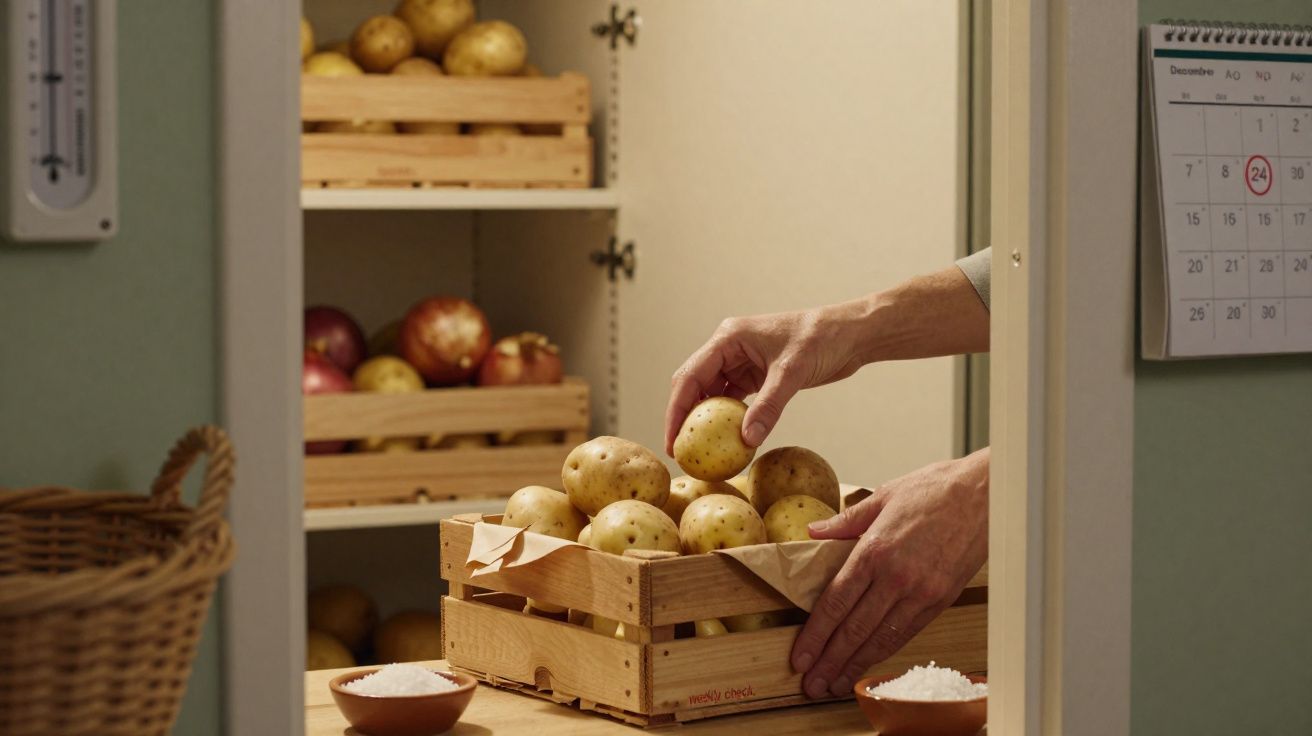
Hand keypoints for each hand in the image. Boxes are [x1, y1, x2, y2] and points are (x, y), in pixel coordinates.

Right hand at [664, 301, 876, 453]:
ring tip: (700, 451)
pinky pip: (734, 400)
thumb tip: (746, 440)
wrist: (851, 334)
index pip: (690, 377)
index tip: (672, 441)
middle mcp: (729, 348)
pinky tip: (727, 440)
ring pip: (712, 394)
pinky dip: (729, 419)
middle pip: (694, 385)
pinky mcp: (757, 374)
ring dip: (706, 420)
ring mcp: (742, 361)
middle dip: (684, 417)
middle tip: (681, 452)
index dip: (676, 410)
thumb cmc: (822, 339)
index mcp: (728, 338)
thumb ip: (768, 406)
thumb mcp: (792, 373)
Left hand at [791, 448, 988, 698]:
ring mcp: (922, 592)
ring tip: (834, 684)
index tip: (800, 656)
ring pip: (882, 638)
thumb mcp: (882, 497)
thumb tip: (814, 532)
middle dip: (830, 660)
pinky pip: (907, 632)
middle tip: (811, 684)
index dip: (815, 635)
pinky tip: (870, 663)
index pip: (836, 602)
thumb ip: (845, 521)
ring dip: (856, 665)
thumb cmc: (935, 490)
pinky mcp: (941, 599)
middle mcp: (897, 577)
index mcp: (875, 550)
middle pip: (855, 629)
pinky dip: (886, 652)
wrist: (985, 494)